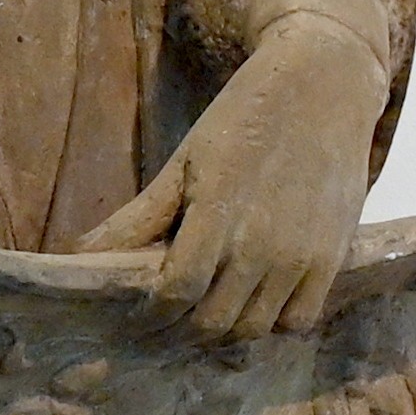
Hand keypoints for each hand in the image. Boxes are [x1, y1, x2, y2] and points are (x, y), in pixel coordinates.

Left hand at [75, 12, 388, 337]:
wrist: (325, 84)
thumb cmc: (244, 119)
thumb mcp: (185, 161)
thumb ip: (140, 216)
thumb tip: (82, 254)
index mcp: (217, 211)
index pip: (178, 291)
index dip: (152, 315)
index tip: (139, 318)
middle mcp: (262, 242)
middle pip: (215, 322)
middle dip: (183, 328)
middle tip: (169, 321)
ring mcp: (301, 255)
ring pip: (255, 329)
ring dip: (226, 330)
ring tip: (209, 312)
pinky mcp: (333, 258)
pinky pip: (300, 320)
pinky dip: (273, 322)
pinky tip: (256, 302)